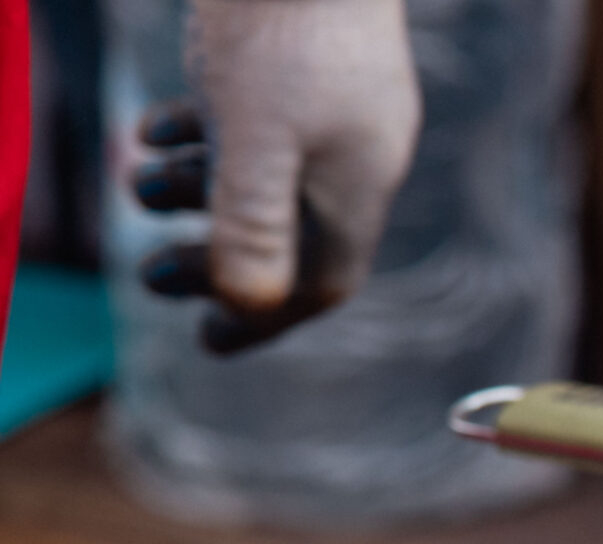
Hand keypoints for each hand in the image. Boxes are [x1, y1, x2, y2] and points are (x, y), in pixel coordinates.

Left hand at [132, 0, 420, 353]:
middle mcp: (350, 159)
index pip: (318, 283)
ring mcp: (329, 112)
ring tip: (139, 183)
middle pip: (288, 238)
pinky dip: (202, 138)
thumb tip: (250, 303)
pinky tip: (155, 127)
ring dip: (196, 194)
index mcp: (353, 190)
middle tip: (153, 273)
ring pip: (264, 180)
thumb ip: (254, 221)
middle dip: (215, 261)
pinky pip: (255, 125)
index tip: (208, 340)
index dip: (261, 319)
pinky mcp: (302, 68)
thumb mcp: (257, 137)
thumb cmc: (286, 34)